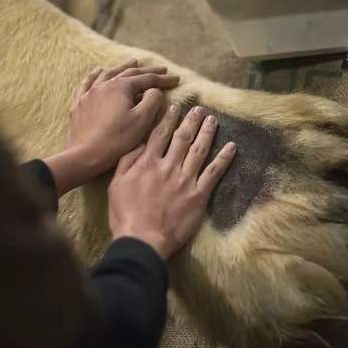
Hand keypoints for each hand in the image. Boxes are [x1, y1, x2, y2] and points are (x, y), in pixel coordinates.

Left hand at [44, 60, 179, 195]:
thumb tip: (155, 90)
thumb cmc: (118, 139)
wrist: (87, 154)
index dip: (163, 79)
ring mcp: (90, 93)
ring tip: (133, 62)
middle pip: (129, 73)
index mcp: (121, 87)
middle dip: (147, 71)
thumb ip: (152, 100)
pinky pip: (87, 83)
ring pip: (108, 74)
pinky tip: (98, 71)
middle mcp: (104, 85)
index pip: (147, 79)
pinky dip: (95, 75)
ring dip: (123, 67)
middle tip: (162, 69)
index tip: (176, 79)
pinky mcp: (80, 103)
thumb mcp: (142, 120)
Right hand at [107, 105, 236, 259]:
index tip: (176, 107)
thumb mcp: (116, 185)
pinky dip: (224, 158)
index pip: (160, 134)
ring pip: (199, 150)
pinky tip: (231, 147)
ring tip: (213, 120)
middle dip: (191, 121)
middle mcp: (168, 166)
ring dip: (207, 133)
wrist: (143, 240)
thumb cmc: (125, 215)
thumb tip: (139, 143)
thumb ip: (127, 161)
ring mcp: (185, 180)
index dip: (169, 119)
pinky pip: (214, 173)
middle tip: (199, 109)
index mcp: (147, 163)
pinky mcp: (199, 195)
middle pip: (182, 138)